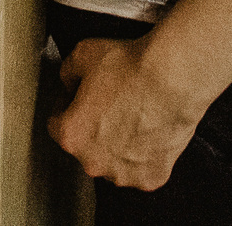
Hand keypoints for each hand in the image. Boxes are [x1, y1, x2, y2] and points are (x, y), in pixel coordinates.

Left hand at [47, 33, 208, 190]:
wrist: (174, 77)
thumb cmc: (132, 67)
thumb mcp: (83, 53)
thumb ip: (67, 73)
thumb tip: (69, 81)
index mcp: (71, 136)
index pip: (57, 125)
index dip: (67, 106)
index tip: (80, 97)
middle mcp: (94, 162)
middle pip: (86, 146)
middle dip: (94, 128)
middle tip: (112, 104)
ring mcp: (124, 174)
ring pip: (114, 161)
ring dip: (119, 145)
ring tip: (134, 116)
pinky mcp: (151, 177)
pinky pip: (142, 168)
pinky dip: (146, 154)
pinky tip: (151, 129)